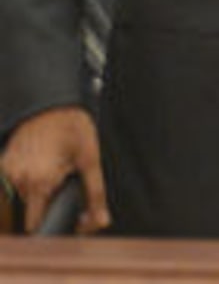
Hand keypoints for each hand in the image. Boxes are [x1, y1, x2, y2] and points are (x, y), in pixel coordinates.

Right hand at [1, 106, 108, 233]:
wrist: (50, 102)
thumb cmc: (72, 127)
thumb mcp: (90, 160)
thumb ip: (95, 194)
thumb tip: (99, 221)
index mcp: (39, 183)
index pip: (34, 224)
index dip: (51, 225)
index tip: (63, 218)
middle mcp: (17, 180)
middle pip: (28, 212)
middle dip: (46, 206)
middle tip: (62, 183)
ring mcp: (6, 172)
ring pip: (21, 198)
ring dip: (36, 193)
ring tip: (53, 171)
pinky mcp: (2, 164)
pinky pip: (12, 184)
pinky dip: (26, 182)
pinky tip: (40, 166)